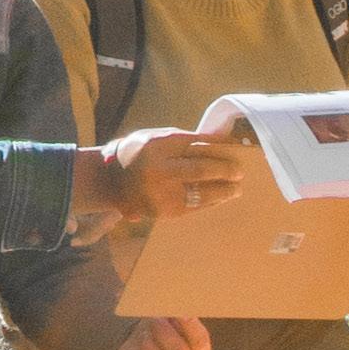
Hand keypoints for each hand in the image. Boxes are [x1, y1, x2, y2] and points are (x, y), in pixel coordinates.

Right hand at [74, 127, 249, 232]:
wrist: (109, 180)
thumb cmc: (138, 153)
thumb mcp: (156, 137)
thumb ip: (185, 140)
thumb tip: (219, 141)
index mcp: (156, 146)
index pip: (196, 145)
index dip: (219, 146)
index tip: (234, 148)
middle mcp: (158, 170)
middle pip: (201, 169)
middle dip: (225, 170)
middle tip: (239, 172)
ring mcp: (160, 193)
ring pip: (201, 192)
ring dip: (223, 190)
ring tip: (235, 188)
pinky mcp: (163, 212)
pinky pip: (193, 206)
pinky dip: (209, 202)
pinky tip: (219, 198)